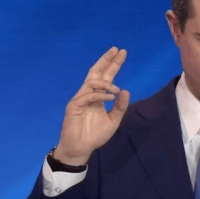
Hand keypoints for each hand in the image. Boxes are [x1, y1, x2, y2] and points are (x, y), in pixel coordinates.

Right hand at [54, 47, 129, 164]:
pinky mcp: (74, 106)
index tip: (121, 52)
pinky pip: (87, 96)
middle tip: (117, 50)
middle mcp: (89, 94)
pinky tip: (109, 98)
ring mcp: (80, 98)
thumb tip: (125, 90)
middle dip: (106, 60)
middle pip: (96, 72)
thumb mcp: (113, 120)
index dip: (113, 64)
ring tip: (115, 89)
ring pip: (91, 82)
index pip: (106, 76)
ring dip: (105, 83)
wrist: (81, 148)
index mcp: (98, 96)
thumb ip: (120, 107)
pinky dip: (99, 95)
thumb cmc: (95, 135)